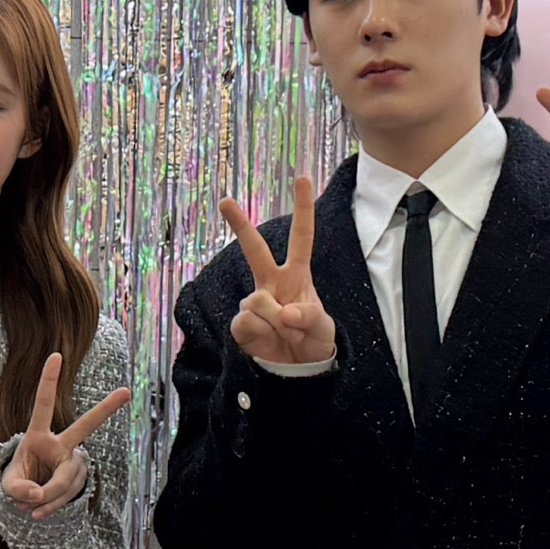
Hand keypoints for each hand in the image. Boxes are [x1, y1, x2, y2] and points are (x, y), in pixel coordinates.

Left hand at [4, 354, 131, 519]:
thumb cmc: (18, 482)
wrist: (30, 499)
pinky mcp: (78, 479)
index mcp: (37, 435)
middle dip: (106, 409)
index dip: (49, 380)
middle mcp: (60, 444)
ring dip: (47, 499)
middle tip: (126, 392)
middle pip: (85, 427)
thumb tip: (38, 497)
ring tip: (30, 508)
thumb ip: (18, 490)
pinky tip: (39, 512)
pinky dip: (51, 507)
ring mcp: (73, 461)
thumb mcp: (8, 486)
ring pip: (66, 481)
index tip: (56, 355)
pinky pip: (67, 497)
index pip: (43, 405)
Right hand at [220, 177, 333, 365]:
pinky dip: (262, 336)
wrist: (296, 371)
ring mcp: (254, 302)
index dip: (303, 208)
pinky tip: (268, 342)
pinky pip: (247, 322)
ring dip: (276, 324)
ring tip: (286, 337)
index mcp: (296, 275)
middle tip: (226, 200)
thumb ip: (309, 317)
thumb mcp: (323, 329)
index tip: (302, 177)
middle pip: (254, 249)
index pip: (302, 237)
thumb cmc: (313, 341)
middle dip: (240, 224)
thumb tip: (284, 312)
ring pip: (258, 302)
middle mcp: (271, 283)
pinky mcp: (240, 324)